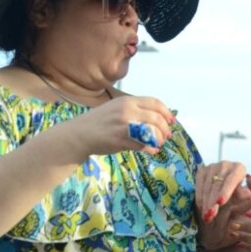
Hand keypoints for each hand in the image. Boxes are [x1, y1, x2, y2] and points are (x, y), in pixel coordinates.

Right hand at [59, 96, 175, 157]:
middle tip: (167, 136)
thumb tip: (158, 118)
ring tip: (159, 144)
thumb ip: (135, 110)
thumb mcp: (117, 108)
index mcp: (127, 101)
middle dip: (165, 128)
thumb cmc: (100, 121)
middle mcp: (127, 110)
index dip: (167, 112)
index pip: (155, 103)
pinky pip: (142, 145)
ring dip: (159, 139)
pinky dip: (151, 148)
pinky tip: (152, 150)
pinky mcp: (120, 139)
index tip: (172, 121)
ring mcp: (123, 125)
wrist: (78, 133)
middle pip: (156, 118)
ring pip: (152, 132)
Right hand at [197, 162, 250, 249]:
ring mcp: (212, 166)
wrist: (227, 185)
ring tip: (206, 215)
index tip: (220, 202)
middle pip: (217, 184)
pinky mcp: (202, 170)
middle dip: (213, 201)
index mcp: (239, 168)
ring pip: (207, 186)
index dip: (225, 191)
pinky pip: (199, 185)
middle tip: (210, 215)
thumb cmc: (237, 191)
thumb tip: (248, 194)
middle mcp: (225, 164)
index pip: (231, 181)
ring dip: (205, 202)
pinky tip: (201, 207)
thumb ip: (243, 195)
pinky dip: (200, 197)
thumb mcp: (243, 193)